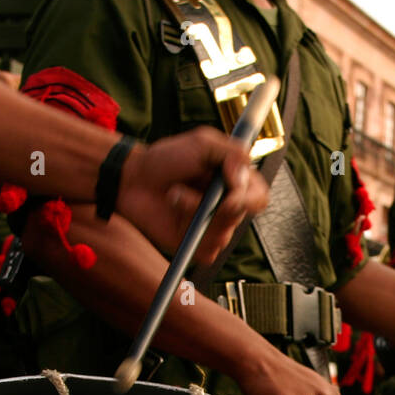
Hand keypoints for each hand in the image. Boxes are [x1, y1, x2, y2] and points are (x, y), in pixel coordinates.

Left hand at [119, 128, 269, 264]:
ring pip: (221, 234)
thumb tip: (243, 178)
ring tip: (174, 196)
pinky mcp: (198, 246)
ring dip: (191, 212)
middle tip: (185, 191)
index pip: (260, 198)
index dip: (249, 198)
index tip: (229, 192)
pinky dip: (187, 233)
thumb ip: (231, 153)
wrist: (134, 179)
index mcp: (237, 183)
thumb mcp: (202, 143)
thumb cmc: (168, 158)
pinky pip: (206, 251)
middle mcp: (229, 208)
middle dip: (210, 204)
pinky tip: (174, 216)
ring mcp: (214, 229)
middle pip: (238, 216)